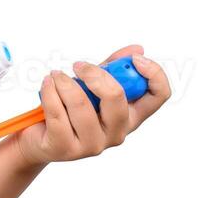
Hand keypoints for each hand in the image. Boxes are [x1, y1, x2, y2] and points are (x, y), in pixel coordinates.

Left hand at [13, 45, 171, 167]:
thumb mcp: (93, 86)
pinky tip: (47, 85)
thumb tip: (137, 49)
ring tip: (54, 76)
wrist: (38, 139)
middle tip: (78, 65)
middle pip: (116, 97)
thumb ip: (113, 68)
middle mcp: (117, 133)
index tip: (134, 59)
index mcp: (131, 116)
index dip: (154, 74)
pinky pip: (57, 113)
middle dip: (95, 74)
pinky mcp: (65, 149)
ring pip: (81, 104)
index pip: (159, 95)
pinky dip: (49, 93)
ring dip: (64, 83)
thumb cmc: (69, 110)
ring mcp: (93, 144)